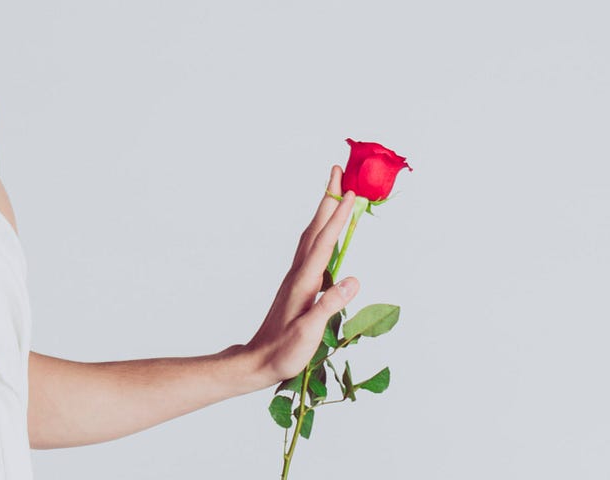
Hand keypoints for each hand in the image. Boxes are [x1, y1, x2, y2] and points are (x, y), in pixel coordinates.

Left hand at [239, 166, 359, 388]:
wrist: (257, 362)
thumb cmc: (284, 352)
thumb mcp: (309, 333)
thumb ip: (329, 305)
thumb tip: (353, 279)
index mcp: (304, 281)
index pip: (325, 242)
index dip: (338, 217)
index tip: (351, 193)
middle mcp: (298, 273)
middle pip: (315, 229)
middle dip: (328, 199)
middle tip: (338, 172)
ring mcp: (296, 278)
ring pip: (311, 236)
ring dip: (323, 212)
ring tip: (335, 193)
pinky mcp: (297, 285)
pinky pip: (311, 248)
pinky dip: (321, 231)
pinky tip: (325, 234)